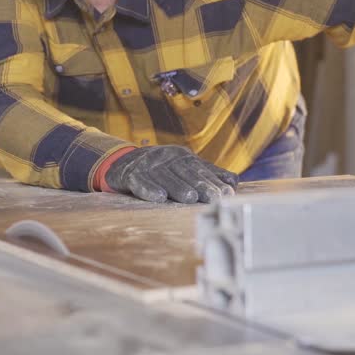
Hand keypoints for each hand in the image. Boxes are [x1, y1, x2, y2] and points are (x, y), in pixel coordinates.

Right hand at [105, 145, 238, 203]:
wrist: (120, 164)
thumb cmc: (159, 169)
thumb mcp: (182, 168)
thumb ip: (206, 174)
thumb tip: (234, 181)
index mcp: (181, 156)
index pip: (200, 170)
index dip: (214, 182)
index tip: (227, 194)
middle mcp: (166, 157)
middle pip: (185, 173)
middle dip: (201, 185)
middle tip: (214, 198)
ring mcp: (147, 164)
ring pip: (165, 177)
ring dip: (177, 187)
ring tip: (190, 198)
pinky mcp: (129, 174)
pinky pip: (139, 181)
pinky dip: (148, 189)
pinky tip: (159, 197)